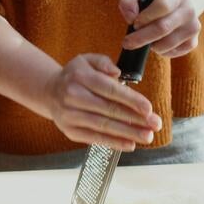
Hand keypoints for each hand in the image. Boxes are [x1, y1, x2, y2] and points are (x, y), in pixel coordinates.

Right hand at [45, 54, 161, 150]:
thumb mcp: (86, 60)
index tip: (149, 108)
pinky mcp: (69, 130)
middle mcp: (72, 95)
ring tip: (147, 136)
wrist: (49, 92)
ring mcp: (69, 115)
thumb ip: (103, 62)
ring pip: (103, 126)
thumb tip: (117, 73)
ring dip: (128, 133)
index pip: (109, 89)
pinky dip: (113, 143)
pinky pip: (94, 138)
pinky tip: (129, 144)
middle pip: (109, 110)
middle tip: (155, 124)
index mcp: (79, 76)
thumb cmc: (74, 76)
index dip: (130, 100)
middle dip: (135, 119)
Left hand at [119, 0, 200, 57]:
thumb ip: (129, 3)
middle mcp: (189, 10)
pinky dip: (160, 51)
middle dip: (141, 37)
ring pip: (167, 43)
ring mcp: (193, 27)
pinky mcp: (193, 42)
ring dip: (151, 45)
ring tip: (145, 39)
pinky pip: (172, 52)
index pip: (163, 5)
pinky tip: (157, 43)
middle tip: (127, 42)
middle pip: (163, 28)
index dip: (146, 16)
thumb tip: (131, 19)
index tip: (134, 23)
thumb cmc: (153, 1)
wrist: (177, 6)